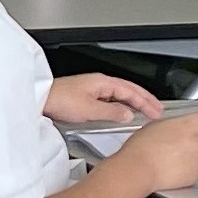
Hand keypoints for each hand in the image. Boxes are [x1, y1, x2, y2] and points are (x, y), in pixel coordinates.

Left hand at [43, 73, 163, 126]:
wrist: (40, 100)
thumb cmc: (60, 100)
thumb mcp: (89, 110)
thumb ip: (111, 112)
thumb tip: (128, 114)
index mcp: (104, 82)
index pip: (132, 91)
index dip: (146, 102)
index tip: (156, 112)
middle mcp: (100, 83)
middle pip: (129, 90)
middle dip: (145, 100)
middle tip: (158, 110)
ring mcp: (93, 89)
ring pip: (120, 94)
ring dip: (134, 102)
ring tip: (146, 111)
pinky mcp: (86, 96)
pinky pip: (111, 99)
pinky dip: (122, 105)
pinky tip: (123, 112)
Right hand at [115, 107, 197, 192]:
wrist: (139, 169)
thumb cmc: (142, 147)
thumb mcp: (158, 124)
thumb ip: (178, 124)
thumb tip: (182, 126)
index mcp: (192, 124)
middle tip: (193, 143)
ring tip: (182, 157)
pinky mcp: (197, 174)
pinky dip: (192, 169)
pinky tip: (178, 168)